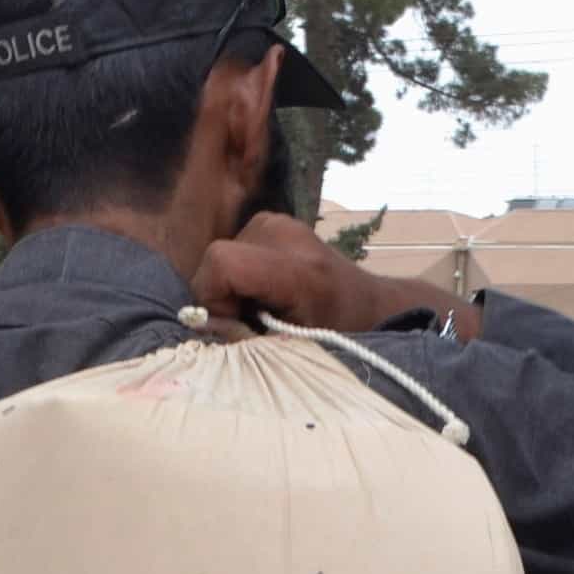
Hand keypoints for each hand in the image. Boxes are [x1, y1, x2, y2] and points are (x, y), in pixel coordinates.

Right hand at [191, 211, 452, 338]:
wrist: (370, 305)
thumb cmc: (340, 338)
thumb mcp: (296, 351)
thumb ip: (247, 340)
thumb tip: (203, 327)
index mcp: (298, 270)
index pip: (222, 262)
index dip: (213, 298)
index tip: (236, 325)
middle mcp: (285, 234)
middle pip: (216, 260)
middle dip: (221, 298)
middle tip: (252, 324)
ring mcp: (276, 222)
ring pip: (221, 257)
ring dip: (231, 289)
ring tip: (263, 309)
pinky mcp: (270, 222)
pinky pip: (233, 251)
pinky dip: (239, 278)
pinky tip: (266, 293)